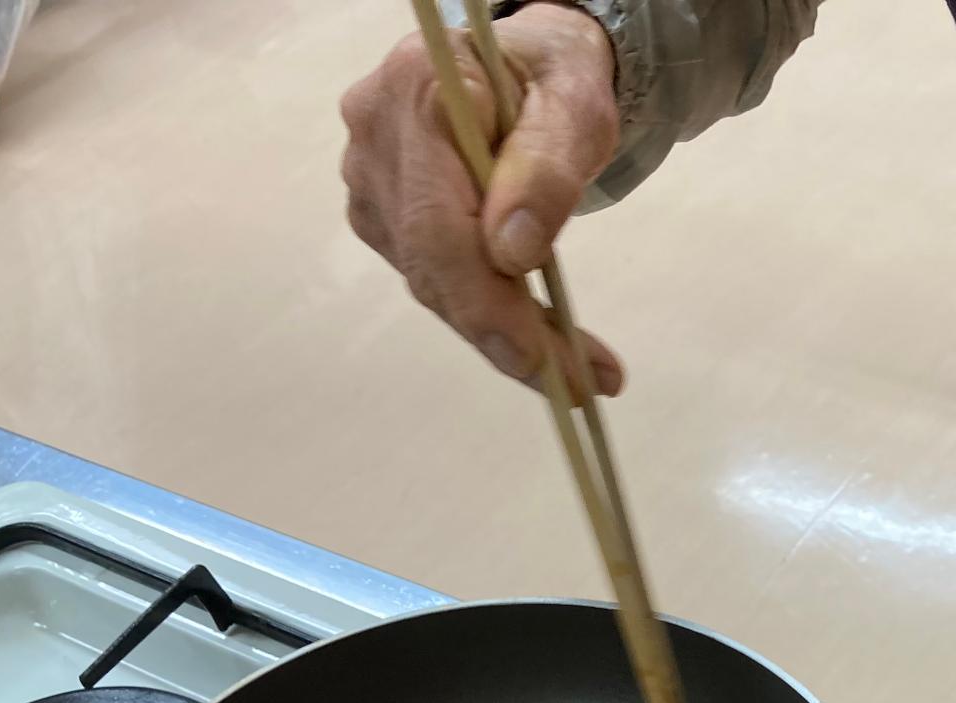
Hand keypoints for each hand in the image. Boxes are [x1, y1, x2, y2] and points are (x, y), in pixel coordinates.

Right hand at [339, 3, 623, 393]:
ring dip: (504, 332)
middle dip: (509, 334)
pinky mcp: (379, 214)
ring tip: (580, 365)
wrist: (522, 65)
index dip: (486, 300)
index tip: (547, 360)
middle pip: (431, 262)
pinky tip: (538, 331)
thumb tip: (512, 253)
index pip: (438, 220)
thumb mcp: (578, 104)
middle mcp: (374, 135)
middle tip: (587, 384)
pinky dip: (488, 314)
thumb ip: (547, 168)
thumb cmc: (554, 77)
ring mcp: (368, 179)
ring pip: (431, 282)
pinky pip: (433, 279)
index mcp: (419, 88)